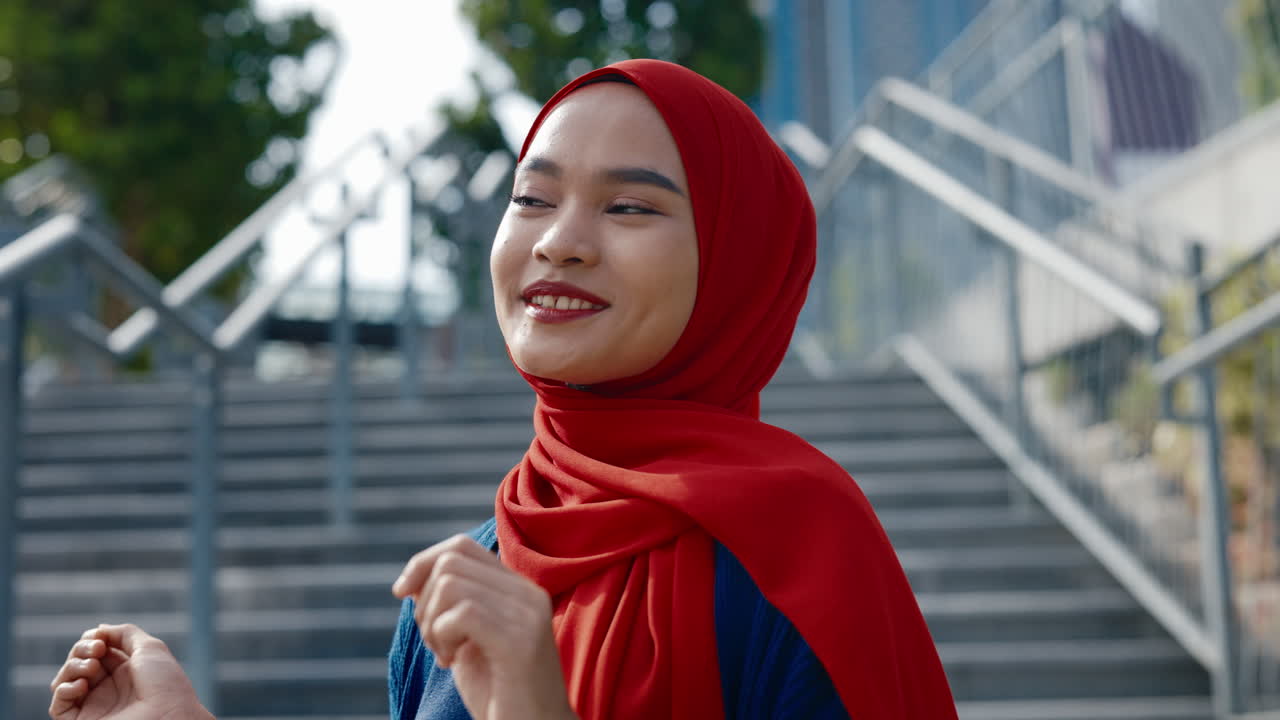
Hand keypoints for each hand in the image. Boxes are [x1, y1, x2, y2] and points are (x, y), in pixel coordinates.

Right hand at [48, 624, 213, 719]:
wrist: (169, 716)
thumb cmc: (165, 684)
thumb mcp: (149, 648)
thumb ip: (124, 633)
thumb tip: (100, 629)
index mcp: (125, 671)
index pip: (96, 650)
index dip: (93, 639)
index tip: (101, 637)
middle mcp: (108, 689)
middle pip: (78, 662)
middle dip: (82, 649)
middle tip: (97, 649)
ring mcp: (94, 705)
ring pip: (64, 681)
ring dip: (72, 667)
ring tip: (92, 666)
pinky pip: (58, 706)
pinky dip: (64, 690)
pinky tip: (82, 684)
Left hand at [392, 535, 577, 719]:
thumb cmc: (500, 695)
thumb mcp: (469, 641)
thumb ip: (452, 607)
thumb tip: (412, 580)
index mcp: (519, 589)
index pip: (462, 546)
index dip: (422, 563)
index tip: (402, 594)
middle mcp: (528, 593)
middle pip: (451, 560)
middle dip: (424, 600)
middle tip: (434, 642)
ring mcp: (527, 614)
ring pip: (451, 583)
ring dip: (431, 622)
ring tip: (444, 654)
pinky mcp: (519, 641)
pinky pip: (461, 613)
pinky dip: (442, 636)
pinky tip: (451, 663)